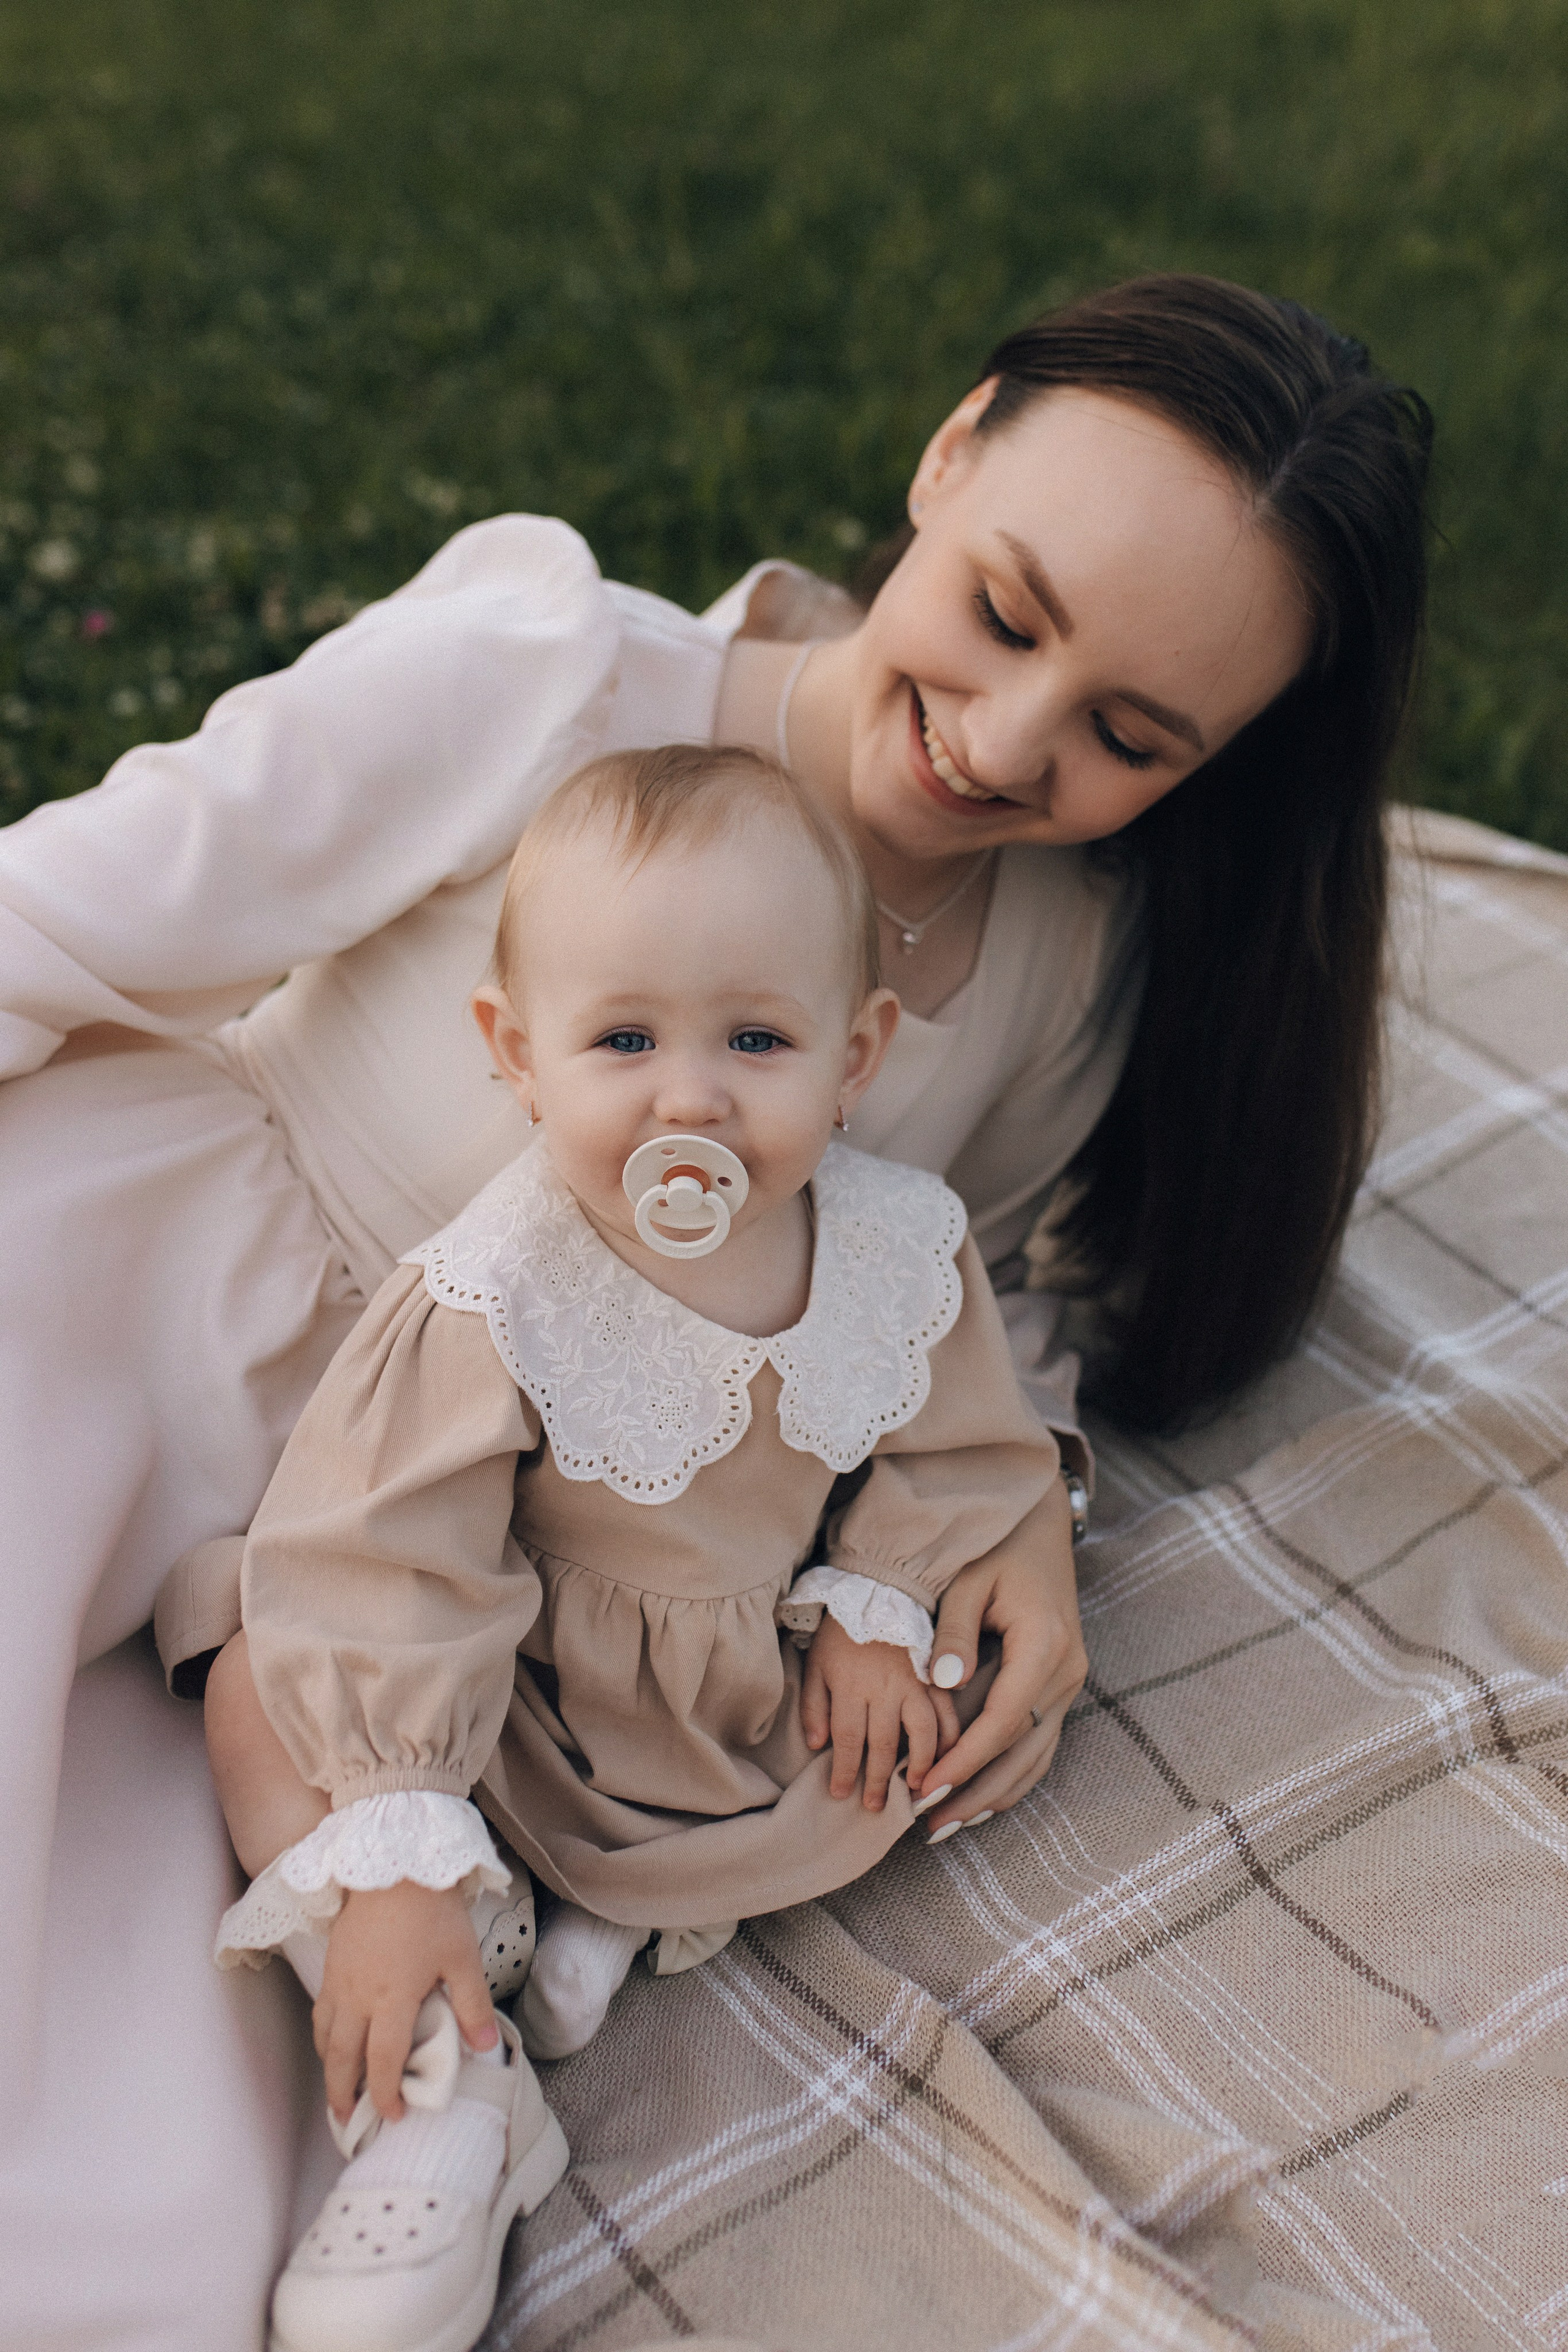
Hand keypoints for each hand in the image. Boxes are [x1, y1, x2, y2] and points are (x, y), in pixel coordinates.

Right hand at [315, 1882, 497, 2121]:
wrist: (393, 1864)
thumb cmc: (432, 1910)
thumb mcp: (462, 1957)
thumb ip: (472, 2005)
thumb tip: (484, 2047)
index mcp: (393, 1998)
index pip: (384, 2060)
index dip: (387, 2093)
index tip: (392, 2116)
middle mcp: (359, 1996)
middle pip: (342, 2058)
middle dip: (343, 2094)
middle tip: (348, 2120)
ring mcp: (340, 1981)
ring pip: (326, 2038)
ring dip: (329, 2069)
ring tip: (338, 2090)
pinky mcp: (331, 1965)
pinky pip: (320, 2013)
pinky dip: (323, 2038)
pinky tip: (333, 2042)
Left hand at [801, 1613, 959, 1809]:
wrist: (878, 1588)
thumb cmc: (841, 1630)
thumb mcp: (816, 1661)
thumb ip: (815, 1704)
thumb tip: (817, 1744)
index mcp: (852, 1684)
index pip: (849, 1739)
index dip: (845, 1771)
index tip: (840, 1794)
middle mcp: (886, 1688)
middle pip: (884, 1744)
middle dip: (878, 1780)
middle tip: (874, 1807)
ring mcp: (915, 1682)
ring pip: (923, 1733)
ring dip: (920, 1766)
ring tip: (915, 1791)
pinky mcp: (936, 1675)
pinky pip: (950, 1711)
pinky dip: (951, 1737)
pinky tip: (948, 1757)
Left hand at [915, 1478, 1087, 1836]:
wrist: (1041, 1525)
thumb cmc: (996, 1547)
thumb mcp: (968, 1580)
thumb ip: (953, 1632)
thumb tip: (941, 1682)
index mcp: (1045, 1646)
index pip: (1002, 1721)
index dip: (964, 1760)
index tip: (925, 1786)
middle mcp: (1067, 1672)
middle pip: (1022, 1752)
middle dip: (974, 1792)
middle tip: (927, 1824)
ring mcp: (1071, 1682)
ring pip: (1035, 1757)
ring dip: (992, 1794)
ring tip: (945, 1824)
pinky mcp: (1062, 1686)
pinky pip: (1040, 1743)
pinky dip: (1011, 1775)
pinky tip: (978, 1798)